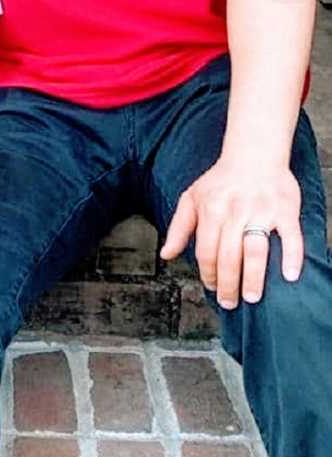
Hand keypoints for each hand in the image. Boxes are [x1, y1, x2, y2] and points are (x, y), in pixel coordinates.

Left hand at [160, 158, 303, 307]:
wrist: (253, 154)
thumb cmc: (221, 180)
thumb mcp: (191, 198)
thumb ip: (179, 228)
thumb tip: (166, 254)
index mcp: (211, 210)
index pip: (206, 251)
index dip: (207, 274)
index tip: (212, 288)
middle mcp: (234, 211)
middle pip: (229, 256)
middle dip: (228, 285)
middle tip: (230, 302)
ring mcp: (261, 211)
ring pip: (256, 251)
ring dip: (253, 277)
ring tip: (251, 296)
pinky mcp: (285, 210)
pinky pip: (291, 237)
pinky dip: (291, 257)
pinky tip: (288, 276)